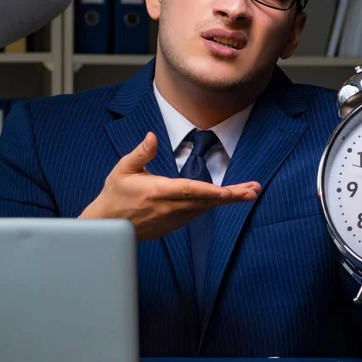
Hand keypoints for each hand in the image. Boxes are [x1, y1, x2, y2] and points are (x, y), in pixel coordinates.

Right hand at [79, 132, 260, 240]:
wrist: (108, 224)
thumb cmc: (115, 195)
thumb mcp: (123, 169)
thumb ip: (140, 153)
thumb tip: (152, 136)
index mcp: (157, 192)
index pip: (189, 190)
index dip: (211, 191)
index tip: (230, 192)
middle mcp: (169, 208)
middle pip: (205, 201)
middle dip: (232, 196)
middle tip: (253, 190)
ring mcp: (173, 218)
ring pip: (206, 208)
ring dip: (228, 200)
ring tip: (249, 192)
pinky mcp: (174, 224)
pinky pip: (198, 213)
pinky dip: (214, 205)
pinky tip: (228, 198)